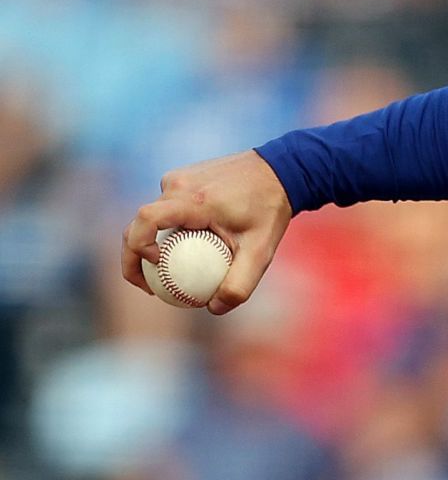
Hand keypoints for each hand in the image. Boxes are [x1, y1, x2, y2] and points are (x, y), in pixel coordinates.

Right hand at [122, 150, 293, 314]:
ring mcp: (178, 177)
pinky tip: (189, 247)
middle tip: (150, 287)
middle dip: (135, 258)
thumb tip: (213, 308)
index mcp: (194, 199)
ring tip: (171, 271)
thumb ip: (240, 283)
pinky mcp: (182, 176)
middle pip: (139, 223)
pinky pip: (165, 206)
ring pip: (152, 216)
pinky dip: (168, 228)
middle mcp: (179, 184)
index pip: (146, 220)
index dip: (138, 248)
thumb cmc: (270, 210)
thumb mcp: (261, 251)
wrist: (281, 171)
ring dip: (153, 242)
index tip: (158, 267)